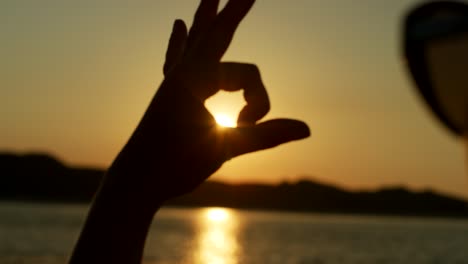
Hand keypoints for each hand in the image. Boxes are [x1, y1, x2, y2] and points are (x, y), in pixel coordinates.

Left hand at [108, 0, 309, 207]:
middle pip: (216, 35)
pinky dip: (181, 41)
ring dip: (206, 19)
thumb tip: (307, 129)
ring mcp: (174, 82)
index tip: (251, 59)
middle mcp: (183, 74)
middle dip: (231, 11)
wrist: (133, 180)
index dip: (258, 82)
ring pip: (198, 44)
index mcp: (194, 81)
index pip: (244, 70)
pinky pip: (178, 58)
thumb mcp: (223, 149)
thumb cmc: (173, 165)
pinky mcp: (169, 94)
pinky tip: (177, 25)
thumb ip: (265, 135)